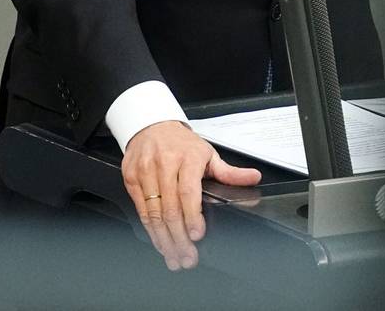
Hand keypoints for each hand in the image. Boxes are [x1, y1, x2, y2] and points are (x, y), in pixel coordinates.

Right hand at [121, 120, 260, 270]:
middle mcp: (164, 165)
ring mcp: (145, 172)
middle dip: (179, 238)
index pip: (188, 192)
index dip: (192, 216)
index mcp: (187, 158)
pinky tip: (160, 242)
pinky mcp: (131, 179)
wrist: (152, 126)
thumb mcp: (208, 154)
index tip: (197, 235)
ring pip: (153, 213)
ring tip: (174, 257)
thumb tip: (253, 178)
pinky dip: (151, 230)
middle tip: (188, 257)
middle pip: (170, 208)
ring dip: (164, 239)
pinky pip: (141, 211)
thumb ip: (230, 172)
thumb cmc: (182, 143)